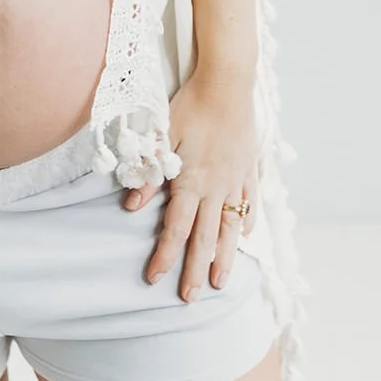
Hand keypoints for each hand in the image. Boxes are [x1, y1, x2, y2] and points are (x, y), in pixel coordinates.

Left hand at [122, 70, 257, 300]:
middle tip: (190, 298)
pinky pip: (249, 201)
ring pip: (231, 227)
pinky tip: (246, 236)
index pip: (175, 228)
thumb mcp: (162, 135)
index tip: (154, 279)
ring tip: (221, 282)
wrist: (228, 82)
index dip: (164, 256)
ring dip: (225, 257)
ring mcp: (236, 179)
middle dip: (196, 270)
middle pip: (205, 238)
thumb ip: (150, 172)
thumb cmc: (191, 104)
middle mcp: (216, 186)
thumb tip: (130, 205)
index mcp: (191, 180)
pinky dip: (247, 221)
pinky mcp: (249, 167)